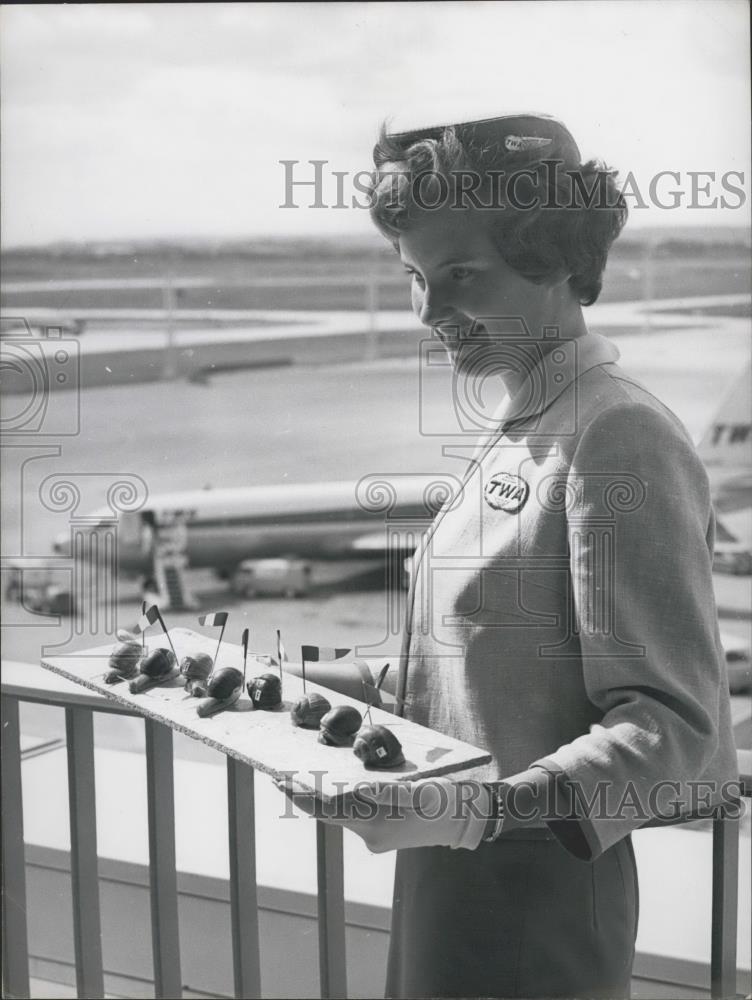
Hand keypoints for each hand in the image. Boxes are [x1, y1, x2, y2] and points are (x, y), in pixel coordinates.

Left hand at [273, 775, 492, 853]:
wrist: (461, 819)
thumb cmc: (439, 801)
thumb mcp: (414, 792)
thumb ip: (384, 792)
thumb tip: (353, 790)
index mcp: (374, 824)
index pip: (327, 809)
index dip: (301, 795)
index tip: (279, 781)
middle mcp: (369, 836)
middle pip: (329, 813)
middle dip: (306, 795)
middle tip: (281, 777)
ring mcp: (375, 837)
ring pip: (343, 813)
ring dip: (327, 798)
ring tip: (309, 777)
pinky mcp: (382, 835)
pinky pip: (357, 815)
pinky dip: (347, 801)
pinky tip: (344, 787)